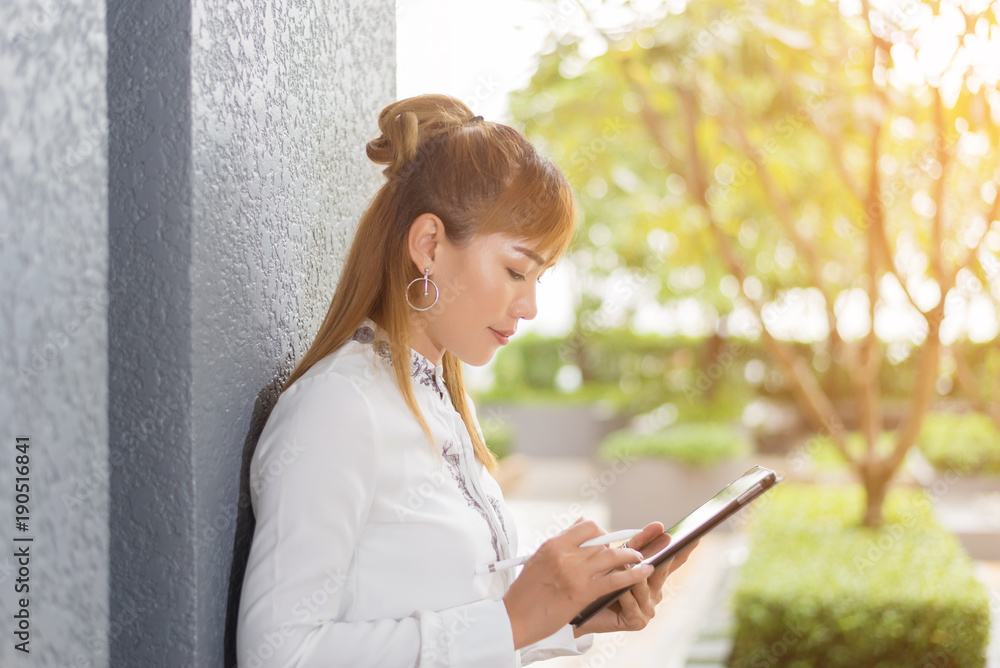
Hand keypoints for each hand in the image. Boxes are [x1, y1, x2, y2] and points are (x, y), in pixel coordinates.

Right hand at [502, 519, 653, 648]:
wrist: (515, 617)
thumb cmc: (526, 591)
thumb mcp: (539, 558)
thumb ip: (562, 541)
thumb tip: (581, 523)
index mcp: (554, 544)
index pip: (587, 526)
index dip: (602, 532)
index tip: (608, 541)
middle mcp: (565, 554)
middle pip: (602, 541)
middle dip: (618, 546)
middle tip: (627, 553)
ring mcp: (575, 573)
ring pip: (612, 556)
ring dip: (631, 556)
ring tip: (641, 559)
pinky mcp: (582, 592)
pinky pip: (614, 579)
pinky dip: (633, 575)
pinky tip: (645, 573)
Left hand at [572, 522, 698, 636]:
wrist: (580, 608)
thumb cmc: (597, 581)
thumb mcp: (617, 558)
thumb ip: (634, 544)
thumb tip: (659, 525)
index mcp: (652, 576)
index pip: (671, 560)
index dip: (683, 549)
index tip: (695, 536)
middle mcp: (654, 591)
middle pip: (660, 569)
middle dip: (663, 553)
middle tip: (668, 539)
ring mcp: (647, 607)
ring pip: (644, 587)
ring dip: (635, 575)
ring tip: (627, 563)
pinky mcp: (637, 621)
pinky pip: (633, 606)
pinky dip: (625, 597)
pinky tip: (620, 590)